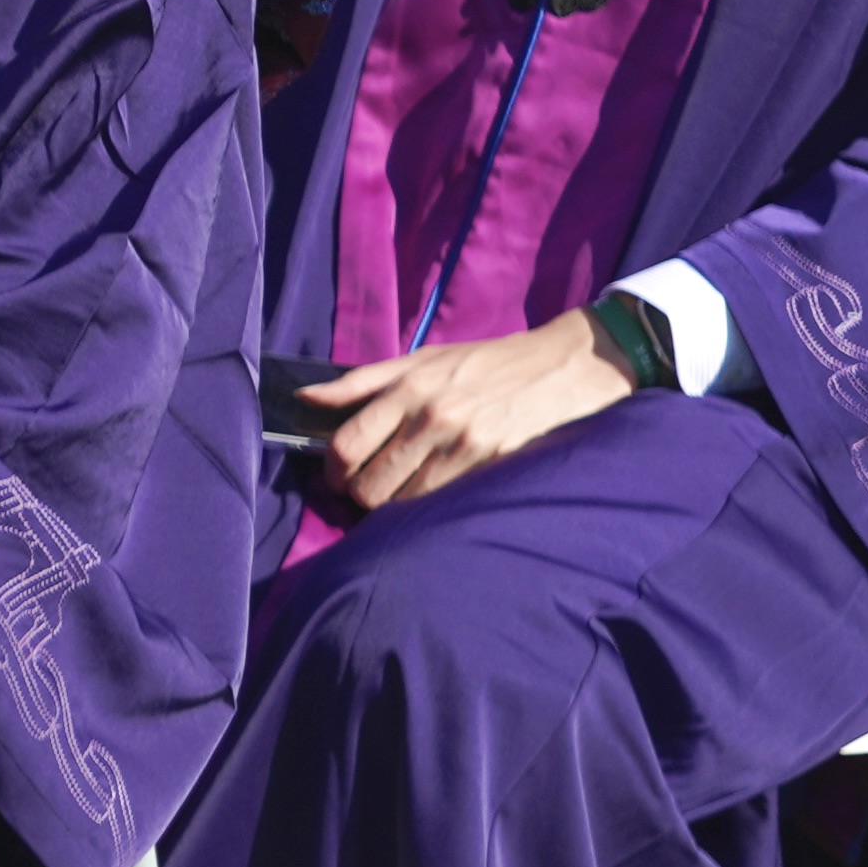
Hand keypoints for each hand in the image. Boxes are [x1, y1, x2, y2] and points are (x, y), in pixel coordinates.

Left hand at [308, 311, 633, 514]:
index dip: (333, 470)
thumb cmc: (483, 362)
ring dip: (393, 506)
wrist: (562, 367)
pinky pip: (445, 503)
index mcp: (408, 389)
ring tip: (397, 494)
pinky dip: (429, 507)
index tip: (337, 475)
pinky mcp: (495, 465)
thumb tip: (305, 397)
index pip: (347, 446)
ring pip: (405, 501)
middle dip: (359, 494)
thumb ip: (360, 382)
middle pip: (370, 484)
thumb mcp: (420, 359)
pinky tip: (430, 496)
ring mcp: (466, 445)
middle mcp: (433, 418)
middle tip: (365, 490)